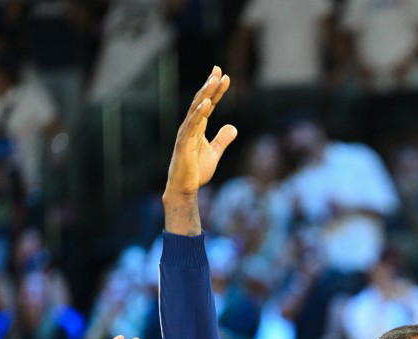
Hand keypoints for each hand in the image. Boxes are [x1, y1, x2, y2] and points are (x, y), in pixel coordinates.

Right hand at [164, 66, 237, 198]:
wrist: (185, 188)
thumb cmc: (196, 171)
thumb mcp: (215, 152)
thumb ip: (222, 139)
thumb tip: (233, 127)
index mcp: (198, 127)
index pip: (208, 104)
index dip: (216, 90)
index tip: (224, 76)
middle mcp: (190, 126)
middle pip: (201, 101)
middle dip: (209, 85)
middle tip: (218, 70)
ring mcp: (186, 133)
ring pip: (196, 109)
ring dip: (205, 94)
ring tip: (214, 80)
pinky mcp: (184, 143)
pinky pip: (192, 125)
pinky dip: (199, 113)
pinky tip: (207, 103)